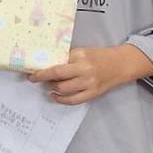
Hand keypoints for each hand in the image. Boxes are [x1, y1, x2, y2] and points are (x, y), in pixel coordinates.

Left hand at [29, 45, 152, 104]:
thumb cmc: (99, 56)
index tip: (32, 73)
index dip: (42, 71)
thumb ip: (67, 57)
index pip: (57, 65)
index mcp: (80, 57)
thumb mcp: (82, 52)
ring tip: (48, 84)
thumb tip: (47, 64)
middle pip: (58, 78)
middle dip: (43, 79)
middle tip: (35, 79)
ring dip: (52, 88)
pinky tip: (55, 95)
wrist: (121, 64)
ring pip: (64, 89)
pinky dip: (61, 99)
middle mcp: (84, 71)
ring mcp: (89, 84)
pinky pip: (74, 100)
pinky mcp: (93, 93)